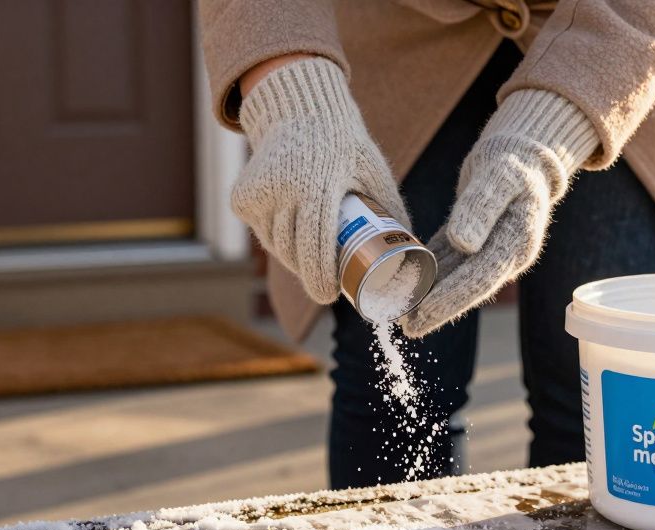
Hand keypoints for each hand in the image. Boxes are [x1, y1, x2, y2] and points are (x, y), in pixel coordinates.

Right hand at [232, 57, 408, 304]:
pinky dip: (275, 239)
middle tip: (325, 286)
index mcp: (317, 184)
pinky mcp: (242, 197)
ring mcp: (258, 193)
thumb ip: (392, 207)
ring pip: (275, 245)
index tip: (329, 295)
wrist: (301, 110)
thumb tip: (412, 247)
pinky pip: (261, 231)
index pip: (316, 244)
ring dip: (292, 259)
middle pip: (294, 252)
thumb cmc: (345, 144)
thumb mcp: (373, 170)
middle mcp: (282, 189)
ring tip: (311, 262)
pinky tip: (290, 238)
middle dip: (309, 275)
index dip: (321, 276)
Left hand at [401, 90, 597, 337]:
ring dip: (429, 296)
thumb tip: (463, 243)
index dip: (450, 299)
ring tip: (400, 312)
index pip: (479, 279)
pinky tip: (405, 285)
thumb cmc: (512, 161)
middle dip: (437, 309)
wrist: (521, 154)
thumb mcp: (499, 176)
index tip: (424, 314)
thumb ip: (482, 207)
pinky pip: (448, 263)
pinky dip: (428, 274)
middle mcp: (504, 255)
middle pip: (467, 288)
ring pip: (455, 279)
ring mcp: (490, 251)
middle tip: (407, 328)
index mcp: (516, 244)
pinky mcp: (474, 244)